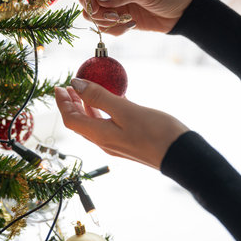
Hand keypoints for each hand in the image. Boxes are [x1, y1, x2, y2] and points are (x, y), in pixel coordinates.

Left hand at [55, 79, 188, 169]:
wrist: (181, 155)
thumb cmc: (155, 132)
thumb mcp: (125, 110)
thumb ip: (99, 97)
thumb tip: (75, 85)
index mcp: (100, 135)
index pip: (72, 120)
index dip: (62, 104)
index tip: (59, 87)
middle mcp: (105, 142)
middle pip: (80, 122)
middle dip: (71, 104)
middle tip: (68, 88)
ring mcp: (117, 143)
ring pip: (93, 124)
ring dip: (85, 107)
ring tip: (84, 92)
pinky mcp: (128, 141)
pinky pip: (107, 124)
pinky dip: (102, 111)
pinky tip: (110, 100)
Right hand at [79, 0, 193, 34]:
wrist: (181, 13)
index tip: (95, 7)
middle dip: (96, 11)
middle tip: (113, 17)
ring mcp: (114, 4)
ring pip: (94, 15)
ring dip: (105, 22)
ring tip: (124, 22)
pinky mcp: (118, 19)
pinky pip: (105, 27)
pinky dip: (114, 30)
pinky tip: (130, 26)